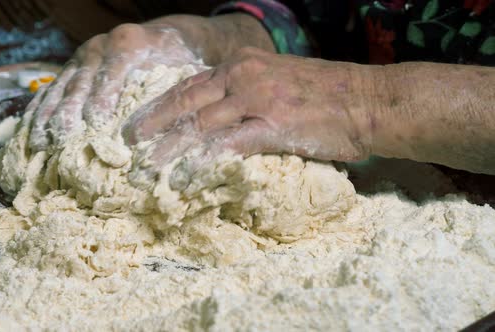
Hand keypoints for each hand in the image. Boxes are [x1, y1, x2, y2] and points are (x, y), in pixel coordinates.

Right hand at [27, 23, 202, 150]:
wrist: (167, 37)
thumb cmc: (179, 59)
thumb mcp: (183, 70)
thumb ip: (173, 90)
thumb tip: (168, 126)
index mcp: (130, 43)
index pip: (113, 72)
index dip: (104, 97)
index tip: (96, 122)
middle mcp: (101, 46)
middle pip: (82, 81)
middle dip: (70, 111)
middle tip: (62, 139)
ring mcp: (82, 56)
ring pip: (62, 86)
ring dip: (49, 115)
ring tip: (41, 142)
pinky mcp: (72, 67)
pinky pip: (51, 88)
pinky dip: (40, 109)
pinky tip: (30, 130)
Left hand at [122, 47, 378, 187]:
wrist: (370, 100)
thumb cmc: (327, 93)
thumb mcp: (279, 80)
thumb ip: (246, 94)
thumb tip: (220, 117)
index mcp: (242, 65)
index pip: (190, 84)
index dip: (161, 105)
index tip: (139, 123)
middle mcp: (244, 77)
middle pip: (187, 100)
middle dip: (155, 123)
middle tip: (130, 143)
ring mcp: (259, 100)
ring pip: (202, 123)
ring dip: (173, 147)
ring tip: (150, 166)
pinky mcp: (276, 127)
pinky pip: (232, 145)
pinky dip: (206, 161)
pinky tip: (188, 176)